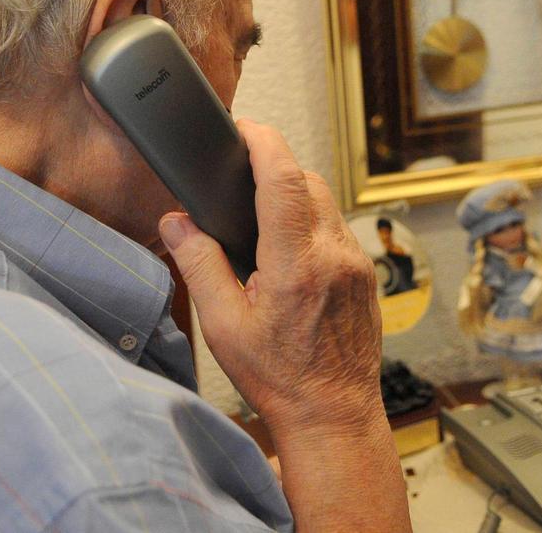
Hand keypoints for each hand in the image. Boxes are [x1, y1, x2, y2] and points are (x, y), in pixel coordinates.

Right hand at [158, 120, 382, 432]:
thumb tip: (177, 222)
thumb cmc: (278, 378)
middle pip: (307, 180)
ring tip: (260, 211)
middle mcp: (333, 255)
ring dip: (294, 193)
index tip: (244, 127)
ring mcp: (356, 263)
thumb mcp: (223, 325)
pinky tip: (287, 246)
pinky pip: (336, 227)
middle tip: (241, 171)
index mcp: (295, 264)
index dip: (263, 142)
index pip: (284, 178)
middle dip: (275, 165)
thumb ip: (200, 265)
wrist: (332, 415)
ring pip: (325, 201)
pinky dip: (310, 220)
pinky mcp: (364, 274)